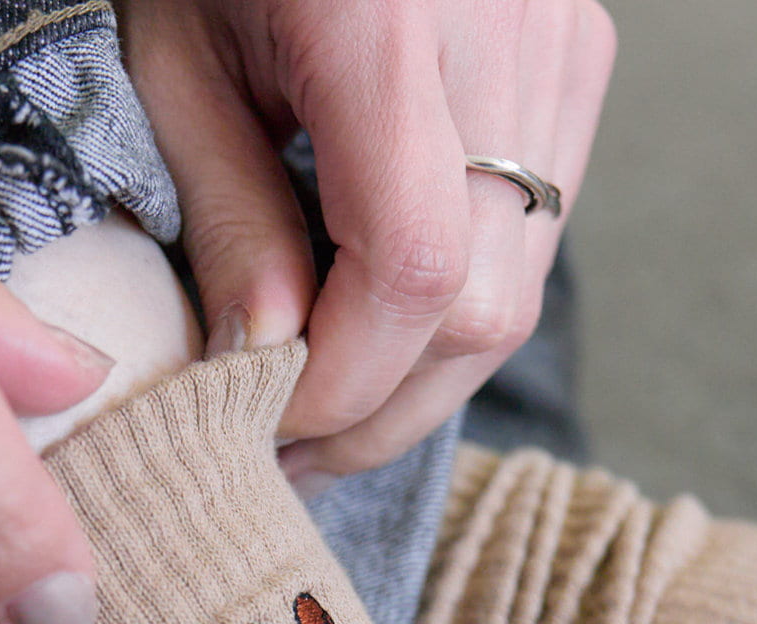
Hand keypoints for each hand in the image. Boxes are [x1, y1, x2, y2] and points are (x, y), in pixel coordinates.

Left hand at [117, 0, 615, 488]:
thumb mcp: (178, 57)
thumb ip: (230, 216)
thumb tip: (267, 366)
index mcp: (389, 21)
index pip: (412, 276)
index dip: (344, 384)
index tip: (265, 426)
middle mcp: (508, 35)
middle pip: (482, 310)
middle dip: (380, 408)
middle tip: (288, 448)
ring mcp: (562, 48)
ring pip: (518, 292)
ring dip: (421, 376)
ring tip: (330, 400)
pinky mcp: (579, 61)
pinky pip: (534, 238)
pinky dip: (458, 307)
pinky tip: (383, 321)